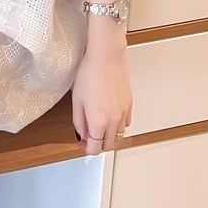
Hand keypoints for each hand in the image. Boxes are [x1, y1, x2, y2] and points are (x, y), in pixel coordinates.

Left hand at [71, 40, 131, 155]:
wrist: (106, 57)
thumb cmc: (89, 74)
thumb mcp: (77, 99)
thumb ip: (79, 121)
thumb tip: (81, 135)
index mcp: (99, 121)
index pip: (95, 148)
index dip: (86, 149)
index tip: (82, 144)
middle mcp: (114, 121)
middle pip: (108, 145)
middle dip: (98, 144)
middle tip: (88, 136)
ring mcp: (124, 113)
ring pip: (118, 135)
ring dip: (108, 135)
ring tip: (98, 123)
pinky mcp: (130, 105)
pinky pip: (125, 123)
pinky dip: (117, 125)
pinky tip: (109, 115)